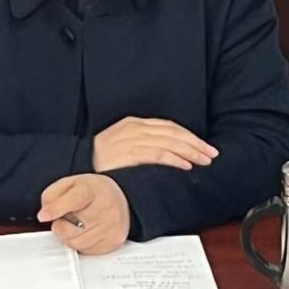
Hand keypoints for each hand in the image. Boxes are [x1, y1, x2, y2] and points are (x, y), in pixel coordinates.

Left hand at [37, 174, 129, 254]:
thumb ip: (52, 195)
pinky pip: (86, 251)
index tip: (43, 216)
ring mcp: (111, 227)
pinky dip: (81, 242)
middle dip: (62, 224)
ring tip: (78, 223)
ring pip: (76, 243)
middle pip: (71, 228)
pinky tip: (88, 231)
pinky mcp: (113, 242)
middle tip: (68, 216)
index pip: (75, 199)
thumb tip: (44, 214)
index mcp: (94, 190)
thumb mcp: (70, 183)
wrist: (121, 199)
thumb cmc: (94, 192)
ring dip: (69, 236)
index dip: (56, 208)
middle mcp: (106, 209)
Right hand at [92, 116, 218, 172]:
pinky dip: (173, 159)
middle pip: (172, 133)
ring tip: (204, 160)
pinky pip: (156, 154)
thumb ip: (145, 144)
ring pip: (168, 143)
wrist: (77, 164)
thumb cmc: (102, 159)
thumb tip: (172, 152)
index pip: (169, 126)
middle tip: (211, 154)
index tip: (205, 146)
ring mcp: (130, 140)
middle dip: (195, 144)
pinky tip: (185, 165)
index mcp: (134, 123)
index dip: (189, 136)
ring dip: (189, 152)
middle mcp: (134, 128)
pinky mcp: (127, 153)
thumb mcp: (123, 144)